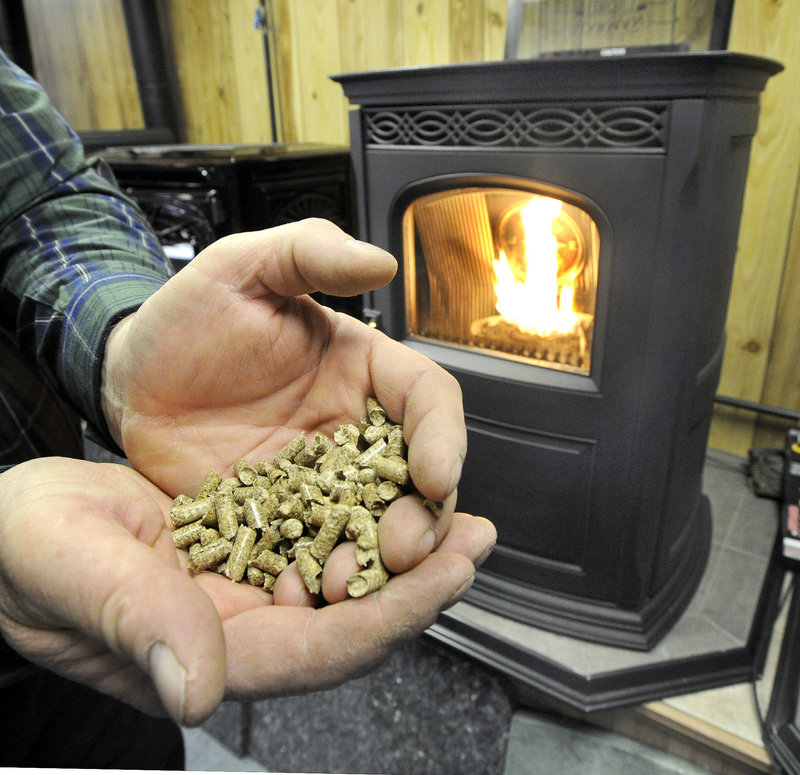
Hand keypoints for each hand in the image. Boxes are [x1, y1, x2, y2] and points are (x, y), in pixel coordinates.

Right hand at [0, 457, 492, 724]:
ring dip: (401, 554)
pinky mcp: (243, 556)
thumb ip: (132, 618)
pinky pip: (316, 547)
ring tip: (454, 517)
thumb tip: (195, 689)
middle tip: (475, 538)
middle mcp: (235, 631)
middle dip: (420, 585)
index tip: (452, 572)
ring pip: (342, 586)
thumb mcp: (67, 562)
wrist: (13, 524)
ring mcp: (241, 596)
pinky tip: (390, 498)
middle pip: (350, 623)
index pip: (321, 650)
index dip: (393, 616)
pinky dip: (359, 527)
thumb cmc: (24, 547)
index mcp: (201, 651)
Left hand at [94, 218, 496, 715]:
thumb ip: (309, 252)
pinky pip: (313, 556)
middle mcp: (355, 432)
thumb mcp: (242, 268)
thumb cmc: (190, 320)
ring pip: (371, 526)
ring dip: (376, 562)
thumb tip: (380, 260)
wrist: (134, 381)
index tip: (437, 476)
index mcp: (365, 371)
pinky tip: (309, 600)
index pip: (428, 401)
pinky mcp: (283, 523)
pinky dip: (318, 580)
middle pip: (414, 478)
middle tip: (403, 549)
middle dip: (421, 517)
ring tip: (355, 585)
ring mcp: (321, 484)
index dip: (443, 438)